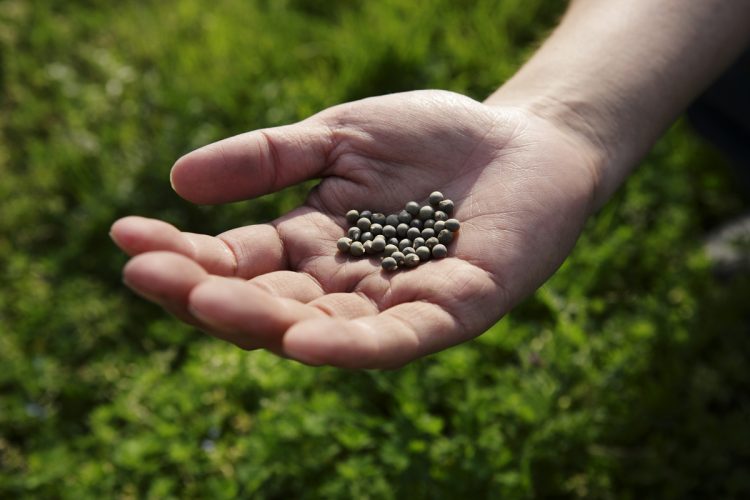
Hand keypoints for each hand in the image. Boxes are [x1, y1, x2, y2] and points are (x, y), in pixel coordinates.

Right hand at [111, 90, 599, 367]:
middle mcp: (346, 285)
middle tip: (148, 275)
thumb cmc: (432, 138)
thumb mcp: (339, 135)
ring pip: (321, 328)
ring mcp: (397, 304)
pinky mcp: (455, 310)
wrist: (523, 139)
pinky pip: (399, 338)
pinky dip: (352, 344)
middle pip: (267, 304)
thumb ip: (269, 157)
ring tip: (207, 302)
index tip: (124, 236)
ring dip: (264, 321)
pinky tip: (305, 339)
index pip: (236, 261)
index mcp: (313, 245)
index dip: (182, 253)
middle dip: (207, 293)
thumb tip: (178, 179)